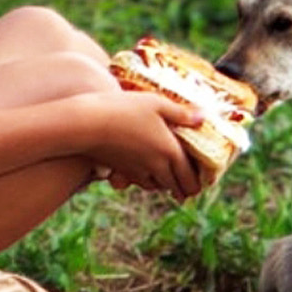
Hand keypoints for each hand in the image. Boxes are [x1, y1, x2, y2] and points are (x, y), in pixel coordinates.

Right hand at [87, 91, 203, 199]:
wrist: (87, 124)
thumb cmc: (124, 108)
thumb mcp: (156, 103)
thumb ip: (181, 113)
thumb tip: (204, 117)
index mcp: (170, 151)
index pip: (191, 176)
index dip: (199, 183)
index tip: (203, 183)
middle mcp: (157, 166)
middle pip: (176, 187)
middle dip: (185, 188)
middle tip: (190, 187)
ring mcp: (138, 172)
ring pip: (158, 186)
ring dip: (166, 184)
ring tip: (170, 180)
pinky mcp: (122, 171)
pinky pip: (141, 182)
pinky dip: (148, 181)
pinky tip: (147, 173)